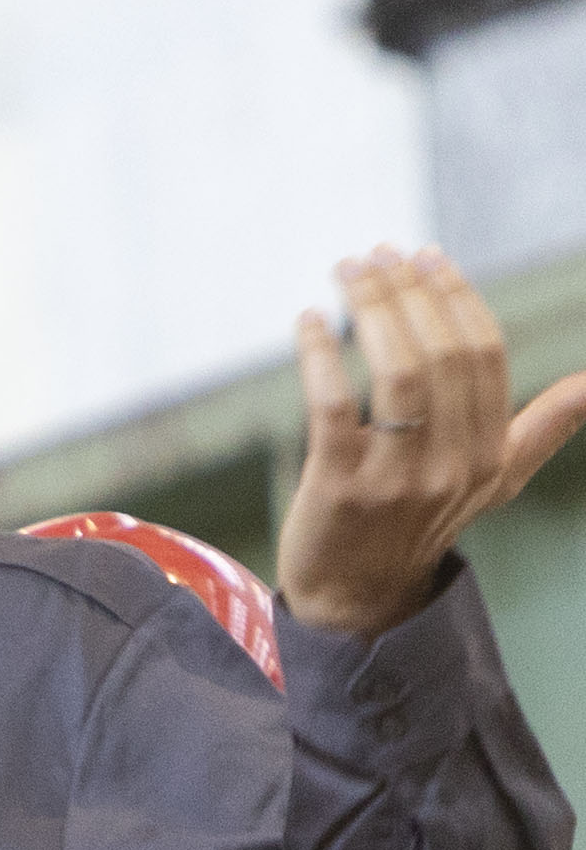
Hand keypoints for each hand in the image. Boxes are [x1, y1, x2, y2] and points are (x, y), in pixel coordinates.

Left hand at [277, 248, 585, 638]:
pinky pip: (334, 407)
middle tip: (378, 253)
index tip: (426, 257)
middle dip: (411, 293)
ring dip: (372, 311)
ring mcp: (398, 478)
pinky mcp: (340, 486)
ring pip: (398, 374)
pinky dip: (320, 356)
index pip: (486, 356)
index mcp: (492, 453)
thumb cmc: (422, 521)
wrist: (358, 596)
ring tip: (348, 271)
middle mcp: (454, 465)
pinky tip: (307, 323)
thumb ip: (542, 428)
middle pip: (443, 356)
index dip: (457, 298)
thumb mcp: (495, 479)